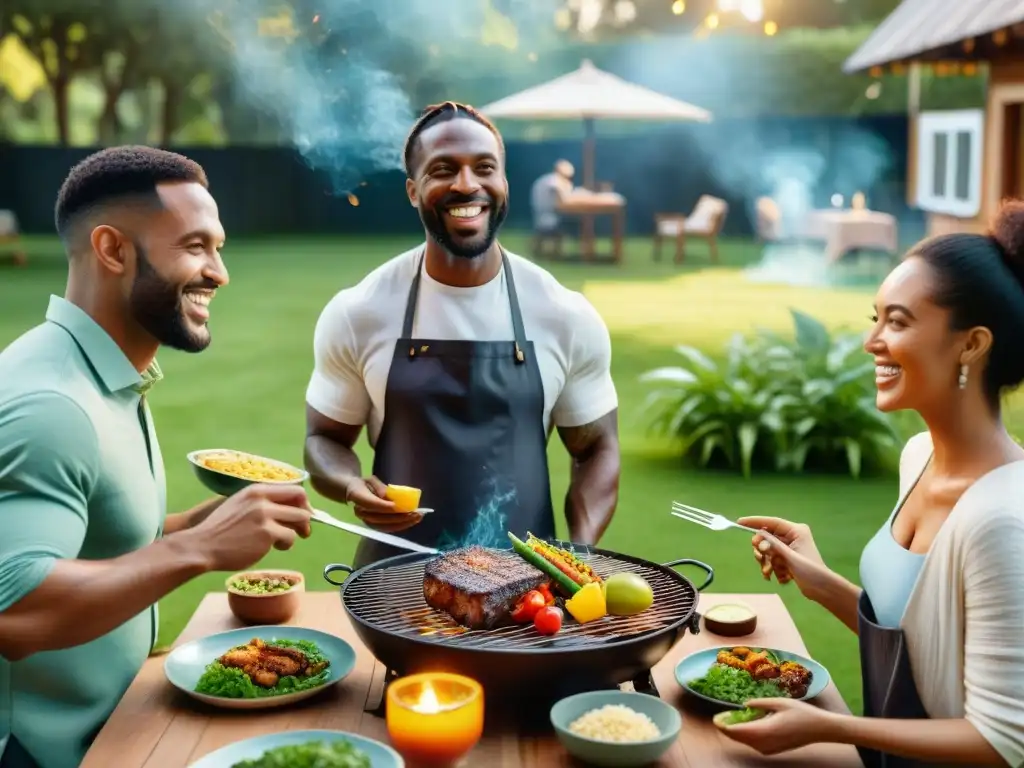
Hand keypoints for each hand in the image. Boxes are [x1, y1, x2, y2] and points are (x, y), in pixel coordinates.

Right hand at [190, 483, 312, 571]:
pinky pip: (290, 537)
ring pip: (300, 519)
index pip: (293, 488)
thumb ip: (262, 502)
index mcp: (257, 489)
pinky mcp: (267, 533)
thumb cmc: (220, 529)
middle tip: (303, 530)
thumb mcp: (240, 505)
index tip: (303, 513)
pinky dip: (285, 544)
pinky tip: (273, 548)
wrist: (202, 546)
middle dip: (307, 517)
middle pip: (301, 501)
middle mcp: (262, 498)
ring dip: (296, 533)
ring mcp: (265, 515)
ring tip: (282, 542)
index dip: (303, 502)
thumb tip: (290, 507)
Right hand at [346, 476, 422, 532]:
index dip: (385, 507)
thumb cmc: (365, 484)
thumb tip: (389, 497)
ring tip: (417, 518)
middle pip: (380, 518)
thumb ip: (380, 487)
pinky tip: (411, 521)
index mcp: (357, 496)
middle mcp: (360, 511)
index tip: (399, 506)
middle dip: (399, 517)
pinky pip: (387, 528)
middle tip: (415, 513)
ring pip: (385, 526)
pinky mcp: (372, 526)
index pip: (372, 504)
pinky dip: (400, 526)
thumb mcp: (371, 480)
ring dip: (402, 523)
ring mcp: (366, 520)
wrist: (353, 492)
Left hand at [716, 697, 837, 754]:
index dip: (723, 725)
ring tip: (731, 718)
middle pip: (738, 738)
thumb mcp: (778, 702)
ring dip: (736, 732)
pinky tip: (746, 724)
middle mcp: (764, 744)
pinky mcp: (773, 751)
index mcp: (764, 731)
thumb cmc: (800, 713)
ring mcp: (768, 749)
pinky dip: (746, 735)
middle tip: (720, 716)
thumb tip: (744, 705)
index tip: (715, 717)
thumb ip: (758, 703)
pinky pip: (754, 744)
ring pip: (745, 742)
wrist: (819, 729)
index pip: (736, 731)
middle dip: (727, 728)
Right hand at [736, 515, 827, 598]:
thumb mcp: (789, 557)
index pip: (771, 522)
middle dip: (761, 550)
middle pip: (767, 537)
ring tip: (768, 573)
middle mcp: (792, 536)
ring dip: (766, 562)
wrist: (822, 589)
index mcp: (796, 531)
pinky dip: (771, 567)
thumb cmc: (810, 571)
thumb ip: (773, 545)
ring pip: (767, 550)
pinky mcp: (787, 558)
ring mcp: (789, 548)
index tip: (739, 522)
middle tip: (760, 558)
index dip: (754, 521)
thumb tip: (758, 536)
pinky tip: (777, 576)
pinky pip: (771, 559)